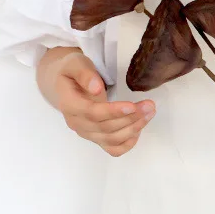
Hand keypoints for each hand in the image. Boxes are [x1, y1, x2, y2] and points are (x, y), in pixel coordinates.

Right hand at [39, 48, 154, 156]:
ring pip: (112, 139)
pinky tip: (138, 130)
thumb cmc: (72, 72)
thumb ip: (84, 74)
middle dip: (130, 118)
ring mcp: (87, 134)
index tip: (132, 106)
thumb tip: (96, 88)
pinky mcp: (96, 138)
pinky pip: (113, 149)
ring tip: (149, 113)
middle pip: (105, 128)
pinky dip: (128, 143)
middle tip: (149, 105)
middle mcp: (76, 123)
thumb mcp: (75, 64)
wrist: (65, 85)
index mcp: (69, 104)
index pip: (92, 113)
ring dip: (134, 128)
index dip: (113, 111)